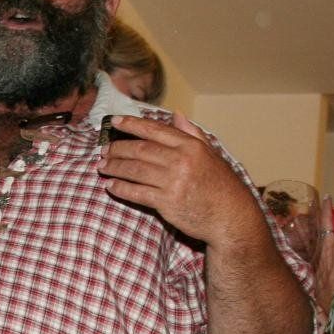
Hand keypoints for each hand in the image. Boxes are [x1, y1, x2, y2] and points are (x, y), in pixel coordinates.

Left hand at [98, 111, 264, 248]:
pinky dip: (121, 188)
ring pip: (135, 170)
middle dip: (118, 148)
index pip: (154, 130)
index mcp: (191, 146)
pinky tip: (110, 186)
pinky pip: (137, 192)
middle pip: (140, 149)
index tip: (114, 122)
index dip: (131, 124)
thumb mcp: (211, 155)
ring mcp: (173, 181)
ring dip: (114, 167)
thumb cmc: (221, 186)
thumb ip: (192, 134)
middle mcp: (181, 160)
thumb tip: (176, 115)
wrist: (231, 218)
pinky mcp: (167, 202)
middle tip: (104, 150)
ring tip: (102, 166)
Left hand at [314, 196, 333, 311]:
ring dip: (317, 221)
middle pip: (326, 224)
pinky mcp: (315, 266)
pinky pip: (313, 247)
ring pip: (316, 234)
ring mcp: (320, 258)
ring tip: (314, 208)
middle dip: (327, 209)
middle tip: (327, 196)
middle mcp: (329, 250)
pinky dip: (312, 236)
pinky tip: (309, 233)